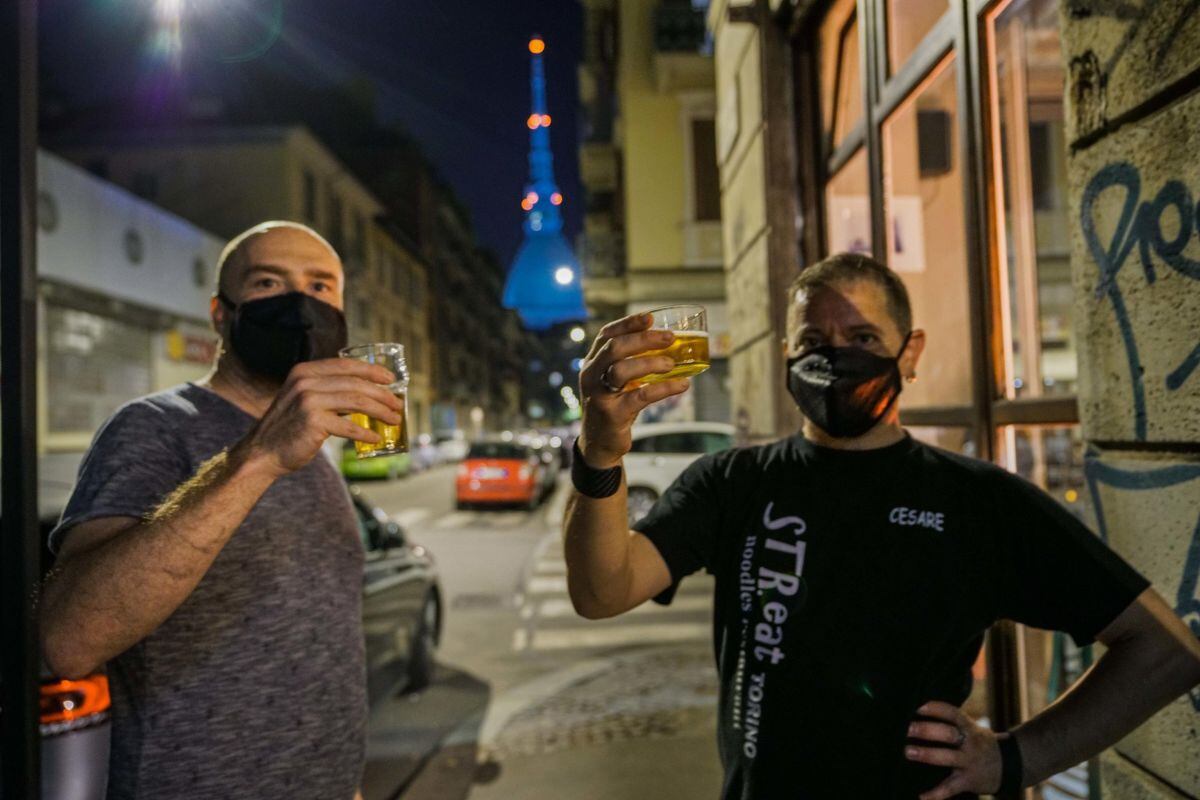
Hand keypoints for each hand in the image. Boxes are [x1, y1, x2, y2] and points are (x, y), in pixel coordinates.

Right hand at [238, 358, 402, 477]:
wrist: (263, 452)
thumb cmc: (290, 428)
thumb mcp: (305, 399)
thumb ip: (329, 391)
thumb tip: (367, 393)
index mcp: (305, 372)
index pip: (345, 365)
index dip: (371, 371)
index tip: (390, 379)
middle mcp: (305, 382)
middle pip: (355, 384)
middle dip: (382, 394)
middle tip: (397, 404)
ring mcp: (308, 401)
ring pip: (356, 402)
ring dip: (380, 411)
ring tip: (394, 420)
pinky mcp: (313, 422)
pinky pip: (348, 426)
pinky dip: (365, 432)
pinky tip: (375, 437)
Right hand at [577, 312, 689, 467]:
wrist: (600, 443)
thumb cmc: (614, 405)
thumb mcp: (615, 381)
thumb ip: (631, 363)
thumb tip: (669, 345)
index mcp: (593, 363)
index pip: (606, 335)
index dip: (628, 324)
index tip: (650, 317)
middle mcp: (591, 376)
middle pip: (614, 348)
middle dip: (643, 339)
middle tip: (669, 338)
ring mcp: (599, 395)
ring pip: (622, 370)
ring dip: (651, 363)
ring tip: (673, 363)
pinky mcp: (612, 414)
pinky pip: (640, 396)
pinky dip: (664, 389)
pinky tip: (682, 385)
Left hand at [905, 701, 1002, 799]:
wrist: (1008, 766)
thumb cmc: (979, 742)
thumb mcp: (972, 728)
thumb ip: (952, 722)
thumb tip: (919, 710)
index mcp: (969, 728)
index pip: (953, 714)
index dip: (936, 709)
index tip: (918, 707)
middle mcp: (971, 744)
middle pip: (949, 734)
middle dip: (927, 731)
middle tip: (907, 728)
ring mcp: (970, 763)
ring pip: (948, 758)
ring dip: (927, 754)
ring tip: (908, 751)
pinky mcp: (968, 781)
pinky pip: (951, 788)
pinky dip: (936, 794)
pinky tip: (921, 796)